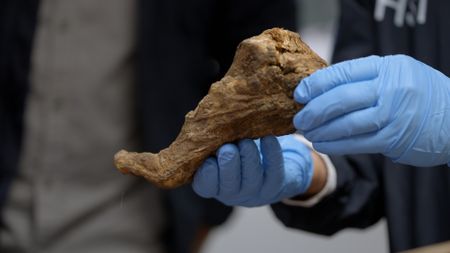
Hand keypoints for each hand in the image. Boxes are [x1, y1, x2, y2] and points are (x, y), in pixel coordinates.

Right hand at [192, 135, 313, 206]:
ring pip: (252, 177)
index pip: (205, 185)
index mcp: (212, 186)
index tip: (208, 155)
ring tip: (246, 141)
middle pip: (229, 183)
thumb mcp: (216, 151)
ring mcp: (254, 192)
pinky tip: (268, 138)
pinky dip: (271, 153)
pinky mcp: (274, 185)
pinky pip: (274, 171)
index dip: (206, 171)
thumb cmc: (232, 155)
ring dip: (248, 156)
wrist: (264, 170)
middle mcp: (232, 194)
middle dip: (228, 163)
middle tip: (228, 147)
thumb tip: (207, 123)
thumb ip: (211, 143)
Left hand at [294, 55, 449, 166]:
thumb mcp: (395, 76)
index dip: (316, 84)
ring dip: (322, 130)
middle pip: (342, 97)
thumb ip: (363, 80)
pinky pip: (358, 143)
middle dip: (314, 110)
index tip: (299, 93)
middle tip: (299, 118)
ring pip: (348, 122)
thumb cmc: (417, 95)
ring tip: (307, 133)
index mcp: (388, 67)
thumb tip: (321, 90)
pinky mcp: (395, 138)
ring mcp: (395, 114)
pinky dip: (336, 144)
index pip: (343, 72)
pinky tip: (322, 144)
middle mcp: (392, 88)